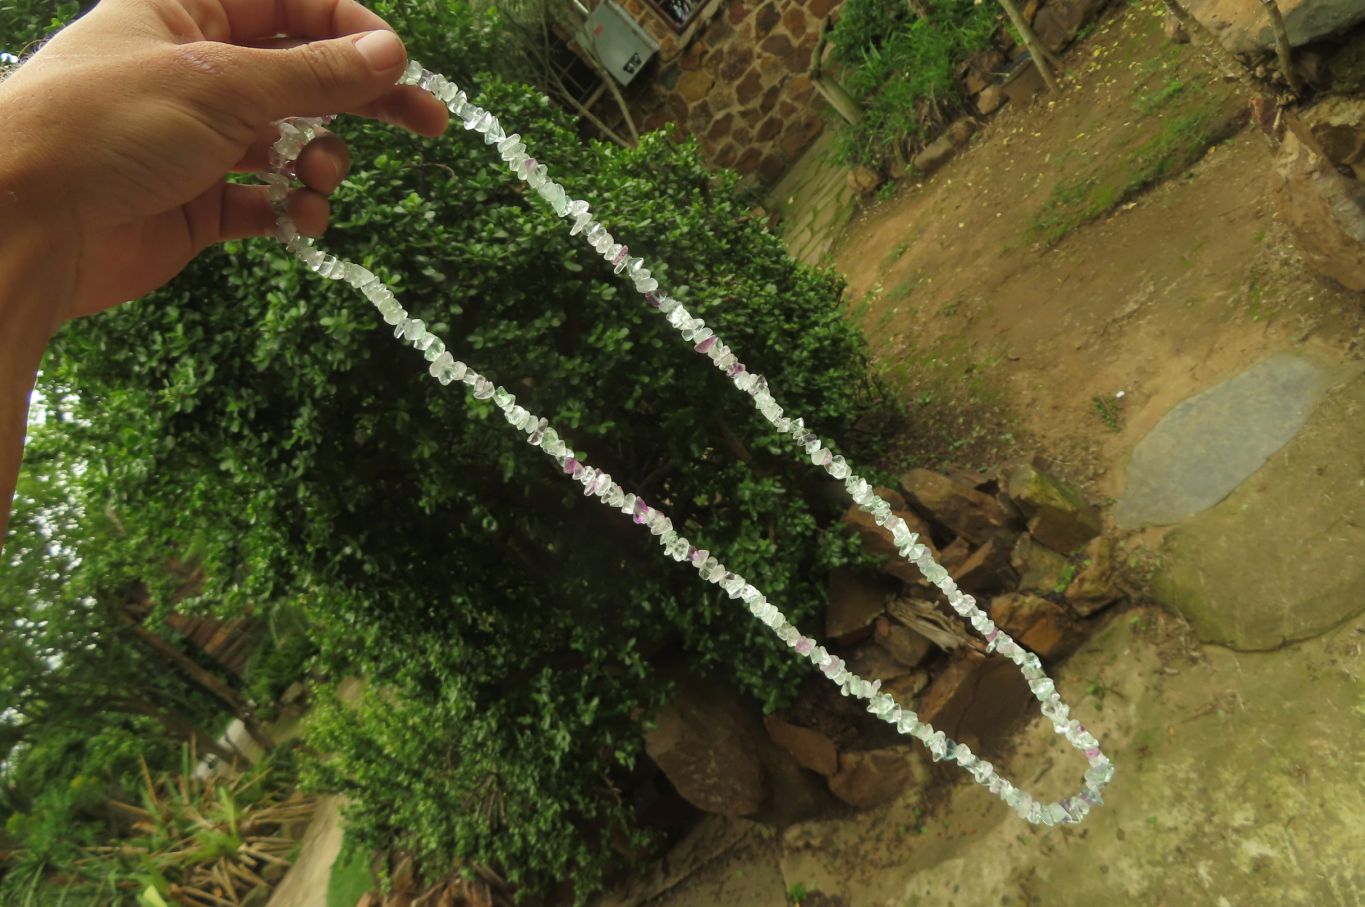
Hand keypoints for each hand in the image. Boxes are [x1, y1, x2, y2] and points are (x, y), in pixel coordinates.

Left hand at [0, 0, 448, 332]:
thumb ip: (313, 71)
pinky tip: (298, 219)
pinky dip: (292, 210)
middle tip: (428, 122)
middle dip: (363, 98)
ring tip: (316, 179)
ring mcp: (198, 140)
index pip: (290, 5)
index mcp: (187, 12)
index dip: (348, 30)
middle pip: (303, 73)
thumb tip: (391, 54)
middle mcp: (196, 70)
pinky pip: (268, 201)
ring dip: (320, 161)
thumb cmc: (104, 127)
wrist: (27, 224)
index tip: (398, 64)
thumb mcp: (220, 83)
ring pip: (292, 141)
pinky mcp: (199, 204)